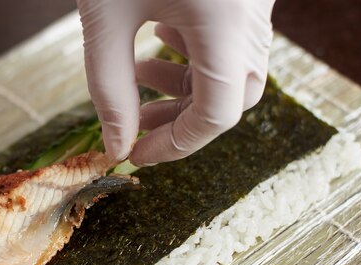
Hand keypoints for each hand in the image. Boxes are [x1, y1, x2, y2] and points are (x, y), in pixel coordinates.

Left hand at [77, 0, 274, 164]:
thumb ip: (109, 87)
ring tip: (138, 75)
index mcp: (225, 25)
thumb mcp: (105, 17)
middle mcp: (252, 18)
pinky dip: (197, 56)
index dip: (174, 145)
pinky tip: (161, 37)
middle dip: (180, 120)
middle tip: (135, 122)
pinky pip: (233, 41)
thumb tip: (117, 146)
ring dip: (185, 87)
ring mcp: (255, 4)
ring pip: (233, 71)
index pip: (216, 115)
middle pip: (230, 98)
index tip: (136, 154)